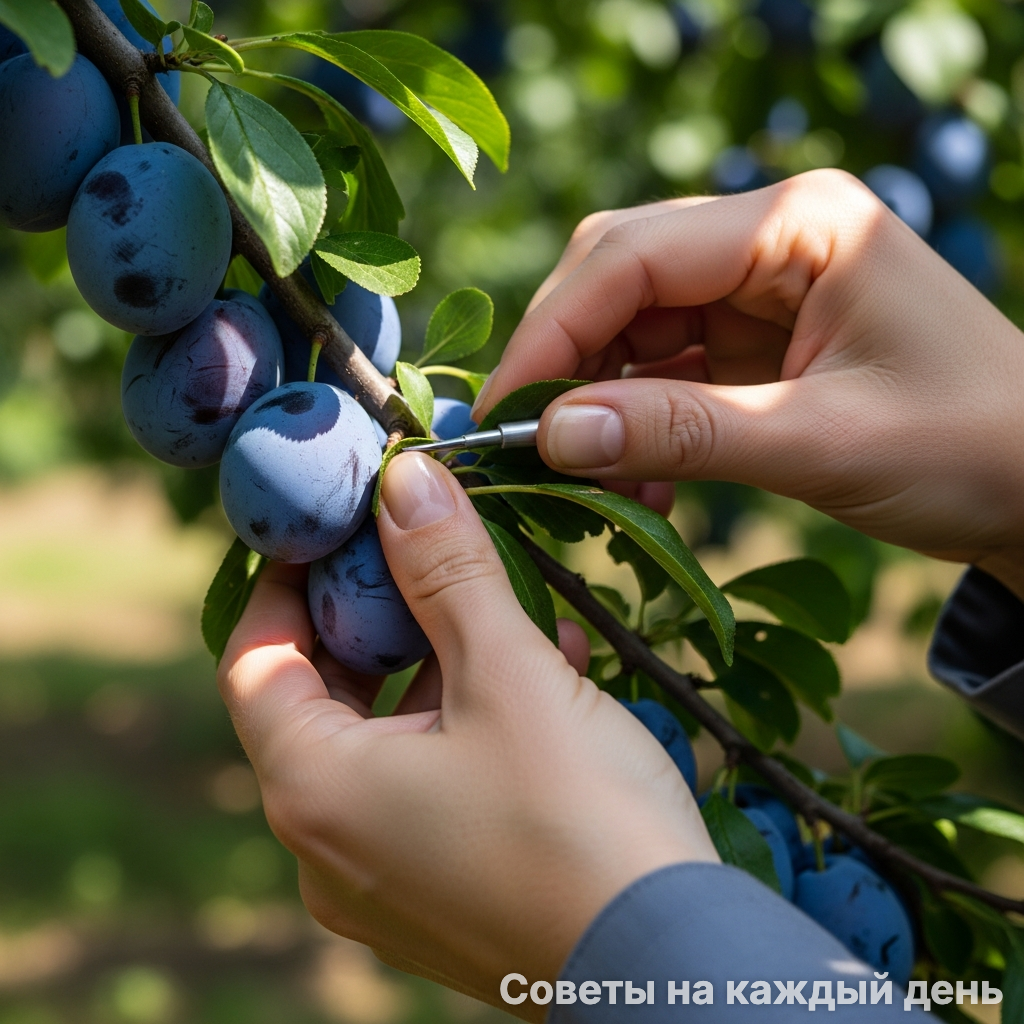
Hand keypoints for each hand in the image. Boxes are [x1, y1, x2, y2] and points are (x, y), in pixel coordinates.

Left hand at [218, 452, 716, 1017]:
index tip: (338, 527)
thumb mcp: (507, 673)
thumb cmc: (580, 817)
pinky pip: (427, 786)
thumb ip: (445, 570)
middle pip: (319, 699)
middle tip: (424, 554)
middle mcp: (329, 848)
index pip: (255, 660)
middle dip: (375, 616)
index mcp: (316, 791)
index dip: (288, 583)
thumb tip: (403, 478)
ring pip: (383, 740)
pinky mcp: (439, 895)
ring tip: (508, 610)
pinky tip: (543, 678)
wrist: (670, 964)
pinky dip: (466, 723)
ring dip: (437, 666)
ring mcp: (383, 881)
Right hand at [473, 170, 1023, 597]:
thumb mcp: (820, 443)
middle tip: (532, 451)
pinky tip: (637, 484)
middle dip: (567, 364)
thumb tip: (552, 437)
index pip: (632, 256)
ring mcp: (762, 286)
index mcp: (799, 223)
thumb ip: (682, 434)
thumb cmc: (969, 449)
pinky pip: (665, 369)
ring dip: (598, 404)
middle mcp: (771, 237)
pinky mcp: (757, 337)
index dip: (552, 333)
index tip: (502, 416)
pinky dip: (636, 424)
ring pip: (632, 328)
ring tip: (593, 486)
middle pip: (618, 279)